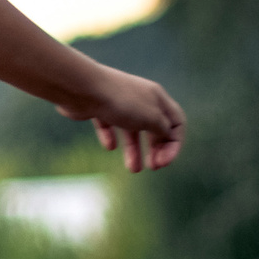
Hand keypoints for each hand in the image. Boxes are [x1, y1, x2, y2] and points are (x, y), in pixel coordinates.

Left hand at [60, 65, 185, 171]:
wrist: (82, 89)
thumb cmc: (120, 103)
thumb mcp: (151, 118)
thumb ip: (164, 129)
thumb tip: (168, 135)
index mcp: (157, 98)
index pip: (176, 122)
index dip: (174, 144)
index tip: (164, 162)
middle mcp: (140, 98)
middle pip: (155, 127)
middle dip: (157, 149)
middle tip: (154, 167)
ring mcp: (118, 103)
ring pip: (131, 130)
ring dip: (134, 150)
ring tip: (133, 170)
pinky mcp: (98, 108)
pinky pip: (108, 125)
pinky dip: (110, 137)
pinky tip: (109, 146)